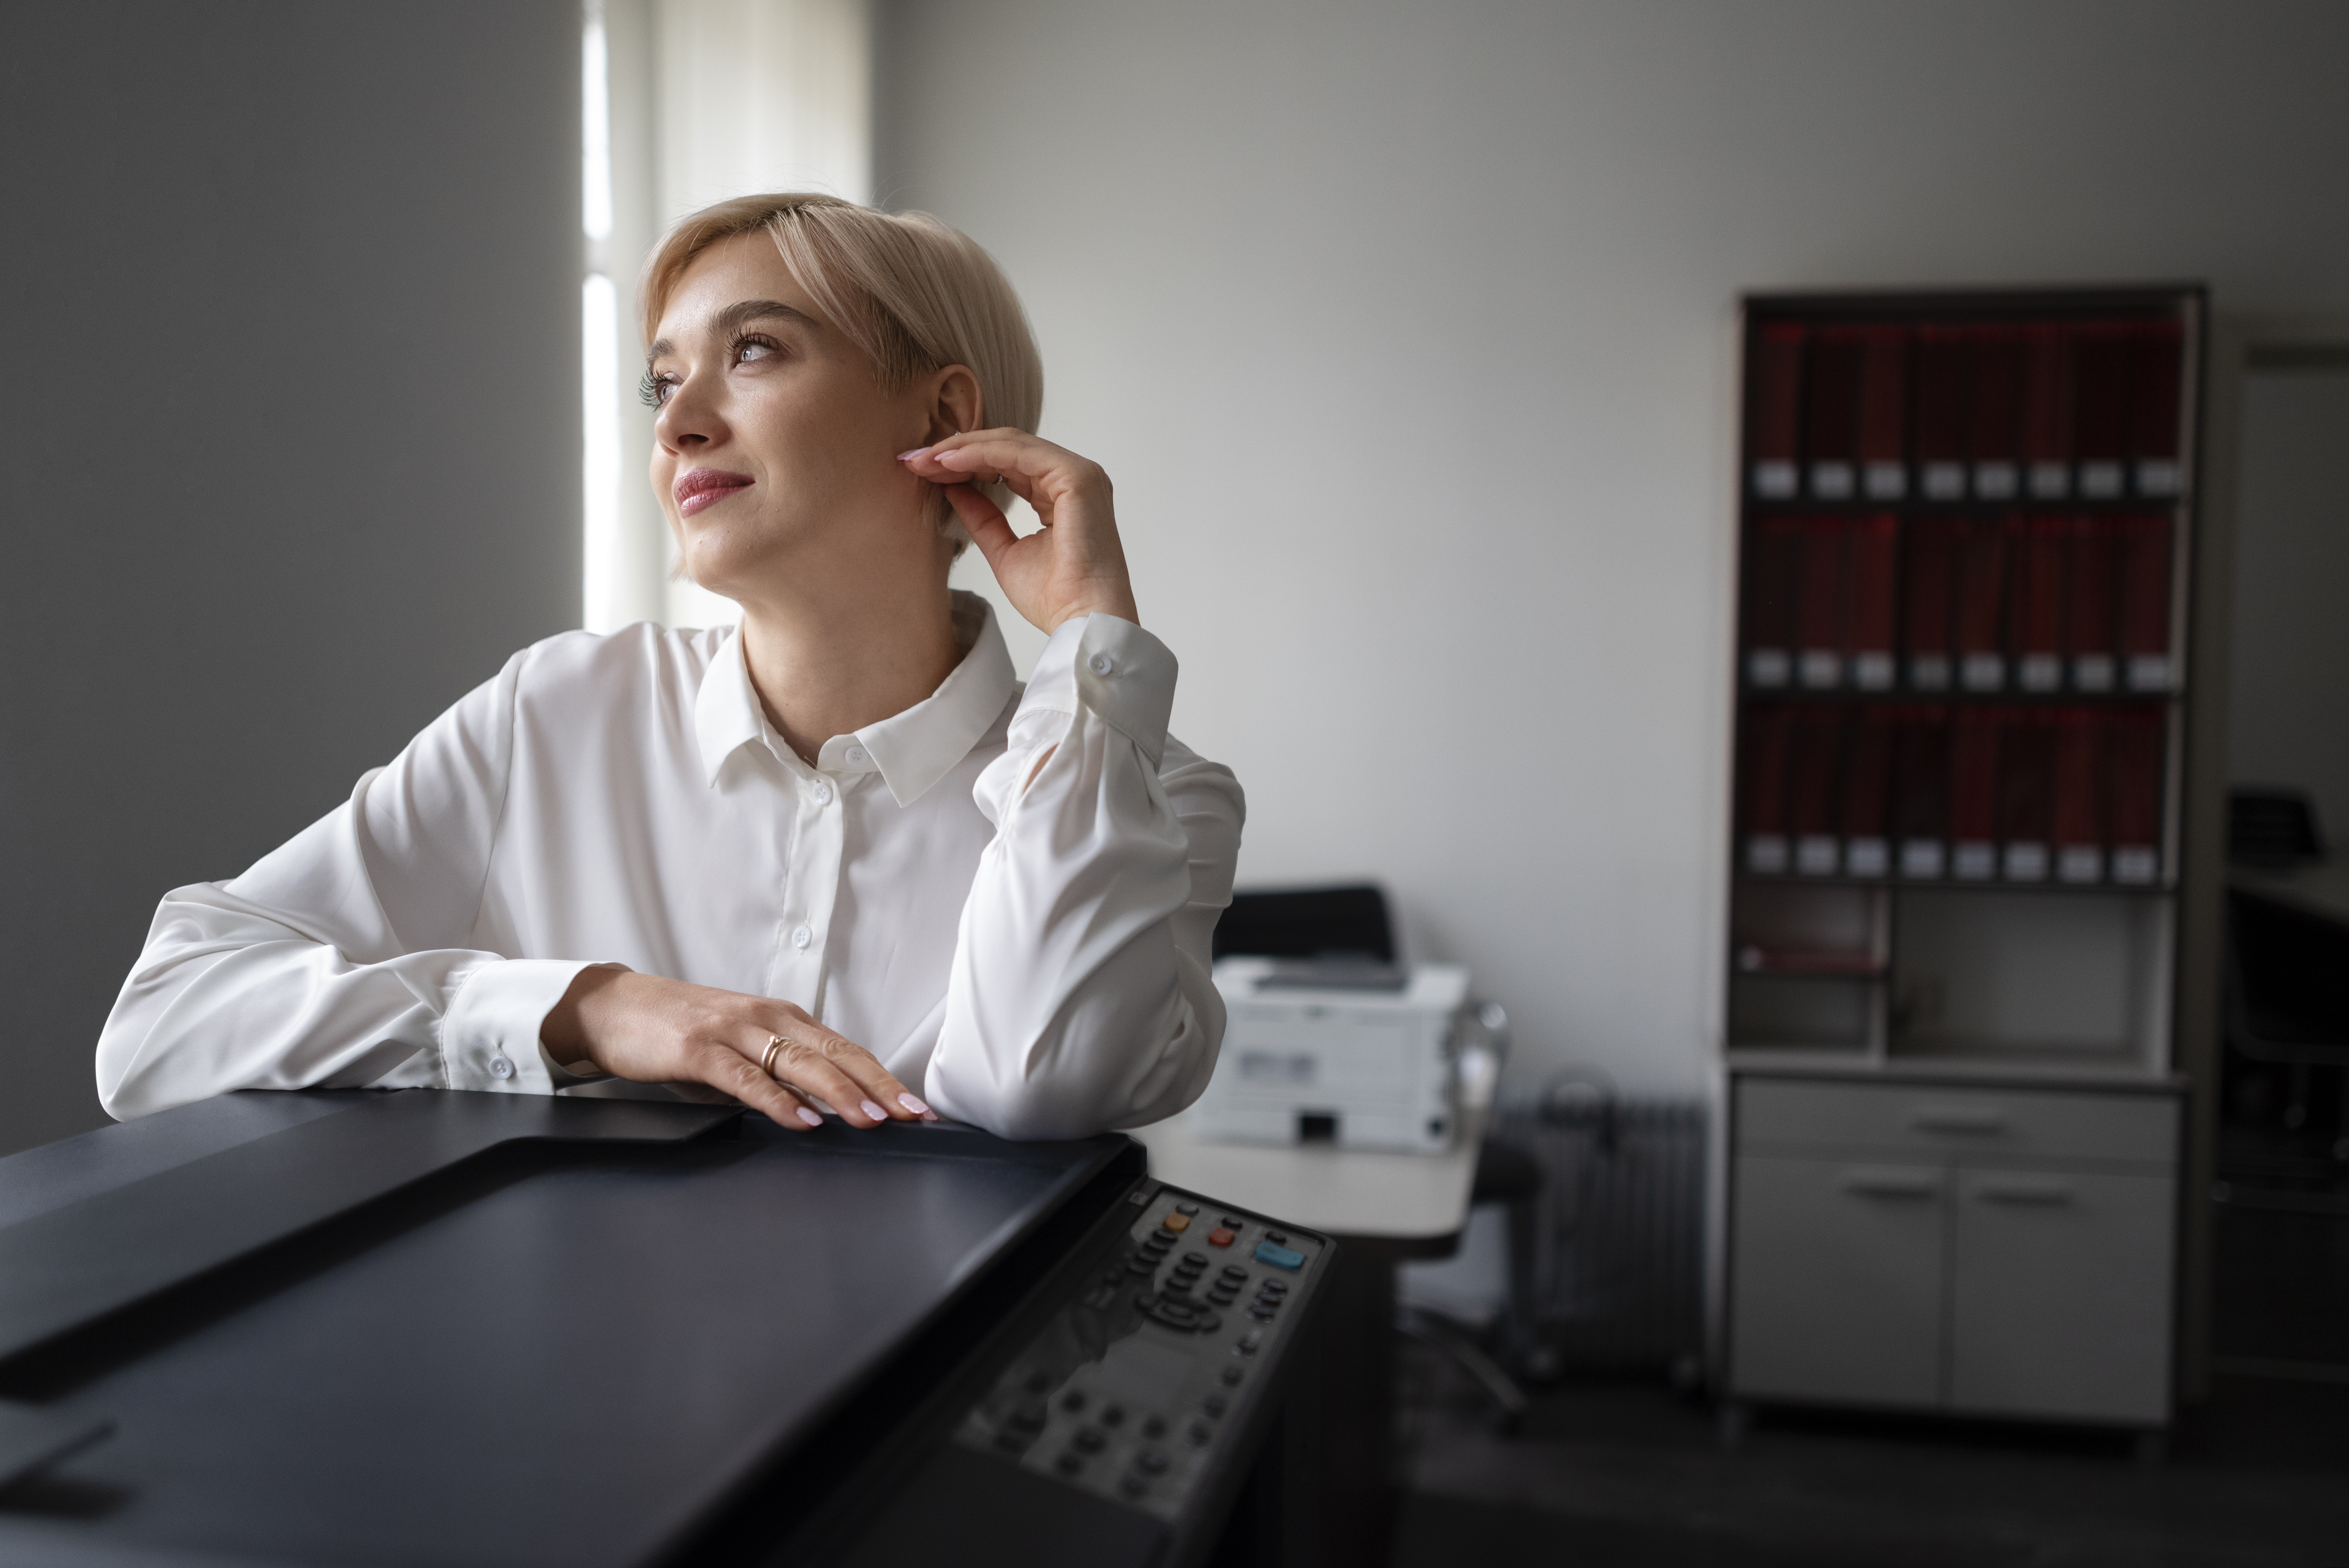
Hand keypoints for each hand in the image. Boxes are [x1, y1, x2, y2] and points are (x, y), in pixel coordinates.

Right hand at [540, 967, 936, 1130]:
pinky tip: (803, 1120)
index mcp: (782, 1017)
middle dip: (878, 1086)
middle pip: (836, 1054)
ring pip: (799, 1063)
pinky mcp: (699, 1049)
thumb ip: (777, 1070)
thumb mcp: (739, 1047)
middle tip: (911, 1115)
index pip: (846, 1048)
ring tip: (870, 1120)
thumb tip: (820, 1105)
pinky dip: (778, 1100)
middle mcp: (766, 1017)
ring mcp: (733, 1031)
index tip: (915, 1106)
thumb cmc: (679, 1029)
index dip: (883, 1077)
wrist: (613, 1008)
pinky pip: (748, 1078)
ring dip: (839, 1093)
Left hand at [899, 430, 1138, 632]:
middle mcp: (1072, 479)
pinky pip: (1019, 453)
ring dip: (963, 448)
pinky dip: (980, 453)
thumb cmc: (1054, 598)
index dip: (963, 463)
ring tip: (924, 460)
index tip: (921, 470)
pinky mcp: (1077, 477)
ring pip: (1011, 444)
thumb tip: (951, 488)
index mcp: (1061, 495)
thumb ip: (982, 516)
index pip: (1007, 464)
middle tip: (914, 460)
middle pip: (1007, 448)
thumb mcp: (1003, 550)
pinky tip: (948, 462)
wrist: (1080, 622)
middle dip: (957, 451)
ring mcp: (1078, 474)